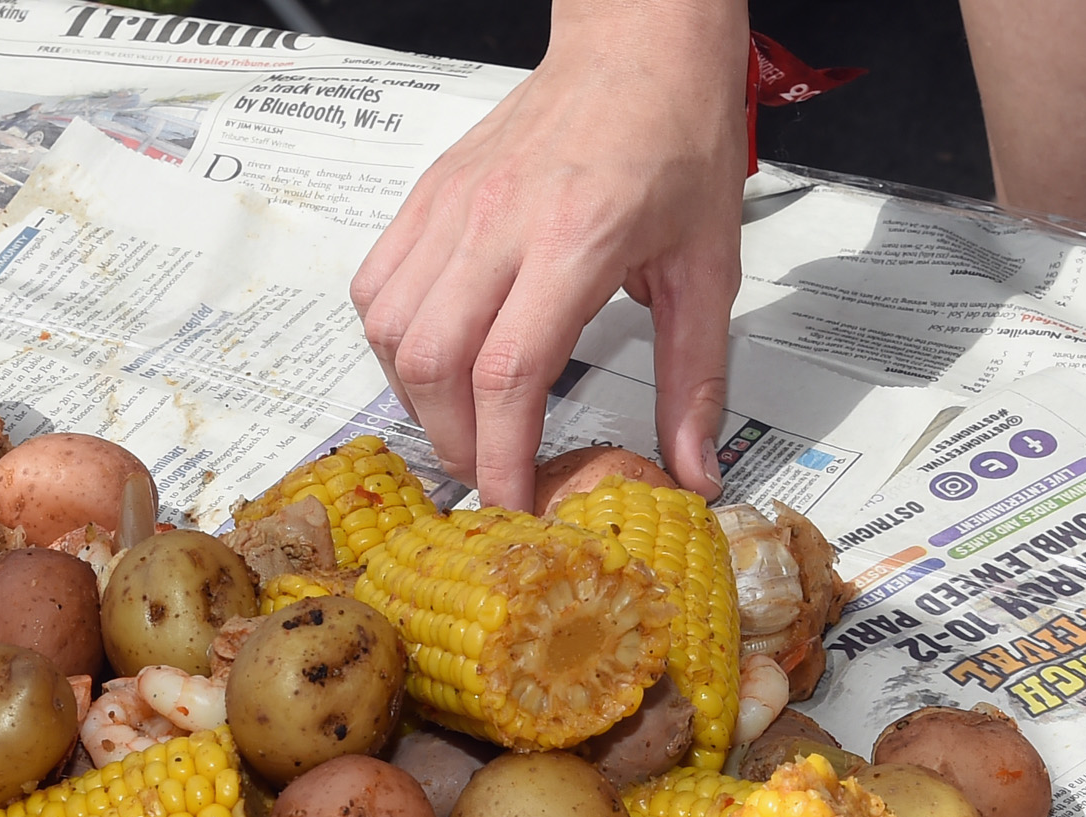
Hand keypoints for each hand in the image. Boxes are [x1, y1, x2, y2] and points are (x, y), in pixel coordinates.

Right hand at [352, 0, 745, 511]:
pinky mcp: (428, 196)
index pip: (509, 374)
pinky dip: (394, 343)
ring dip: (418, 397)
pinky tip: (435, 359)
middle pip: (436, 364)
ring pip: (392, 331)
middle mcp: (499, 220)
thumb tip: (692, 467)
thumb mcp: (708, 267)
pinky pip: (378, 287)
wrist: (640, 45)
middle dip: (456, 441)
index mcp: (575, 238)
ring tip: (463, 421)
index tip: (513, 501)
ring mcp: (453, 205)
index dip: (500, 456)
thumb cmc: (676, 136)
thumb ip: (695, 377)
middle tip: (492, 470)